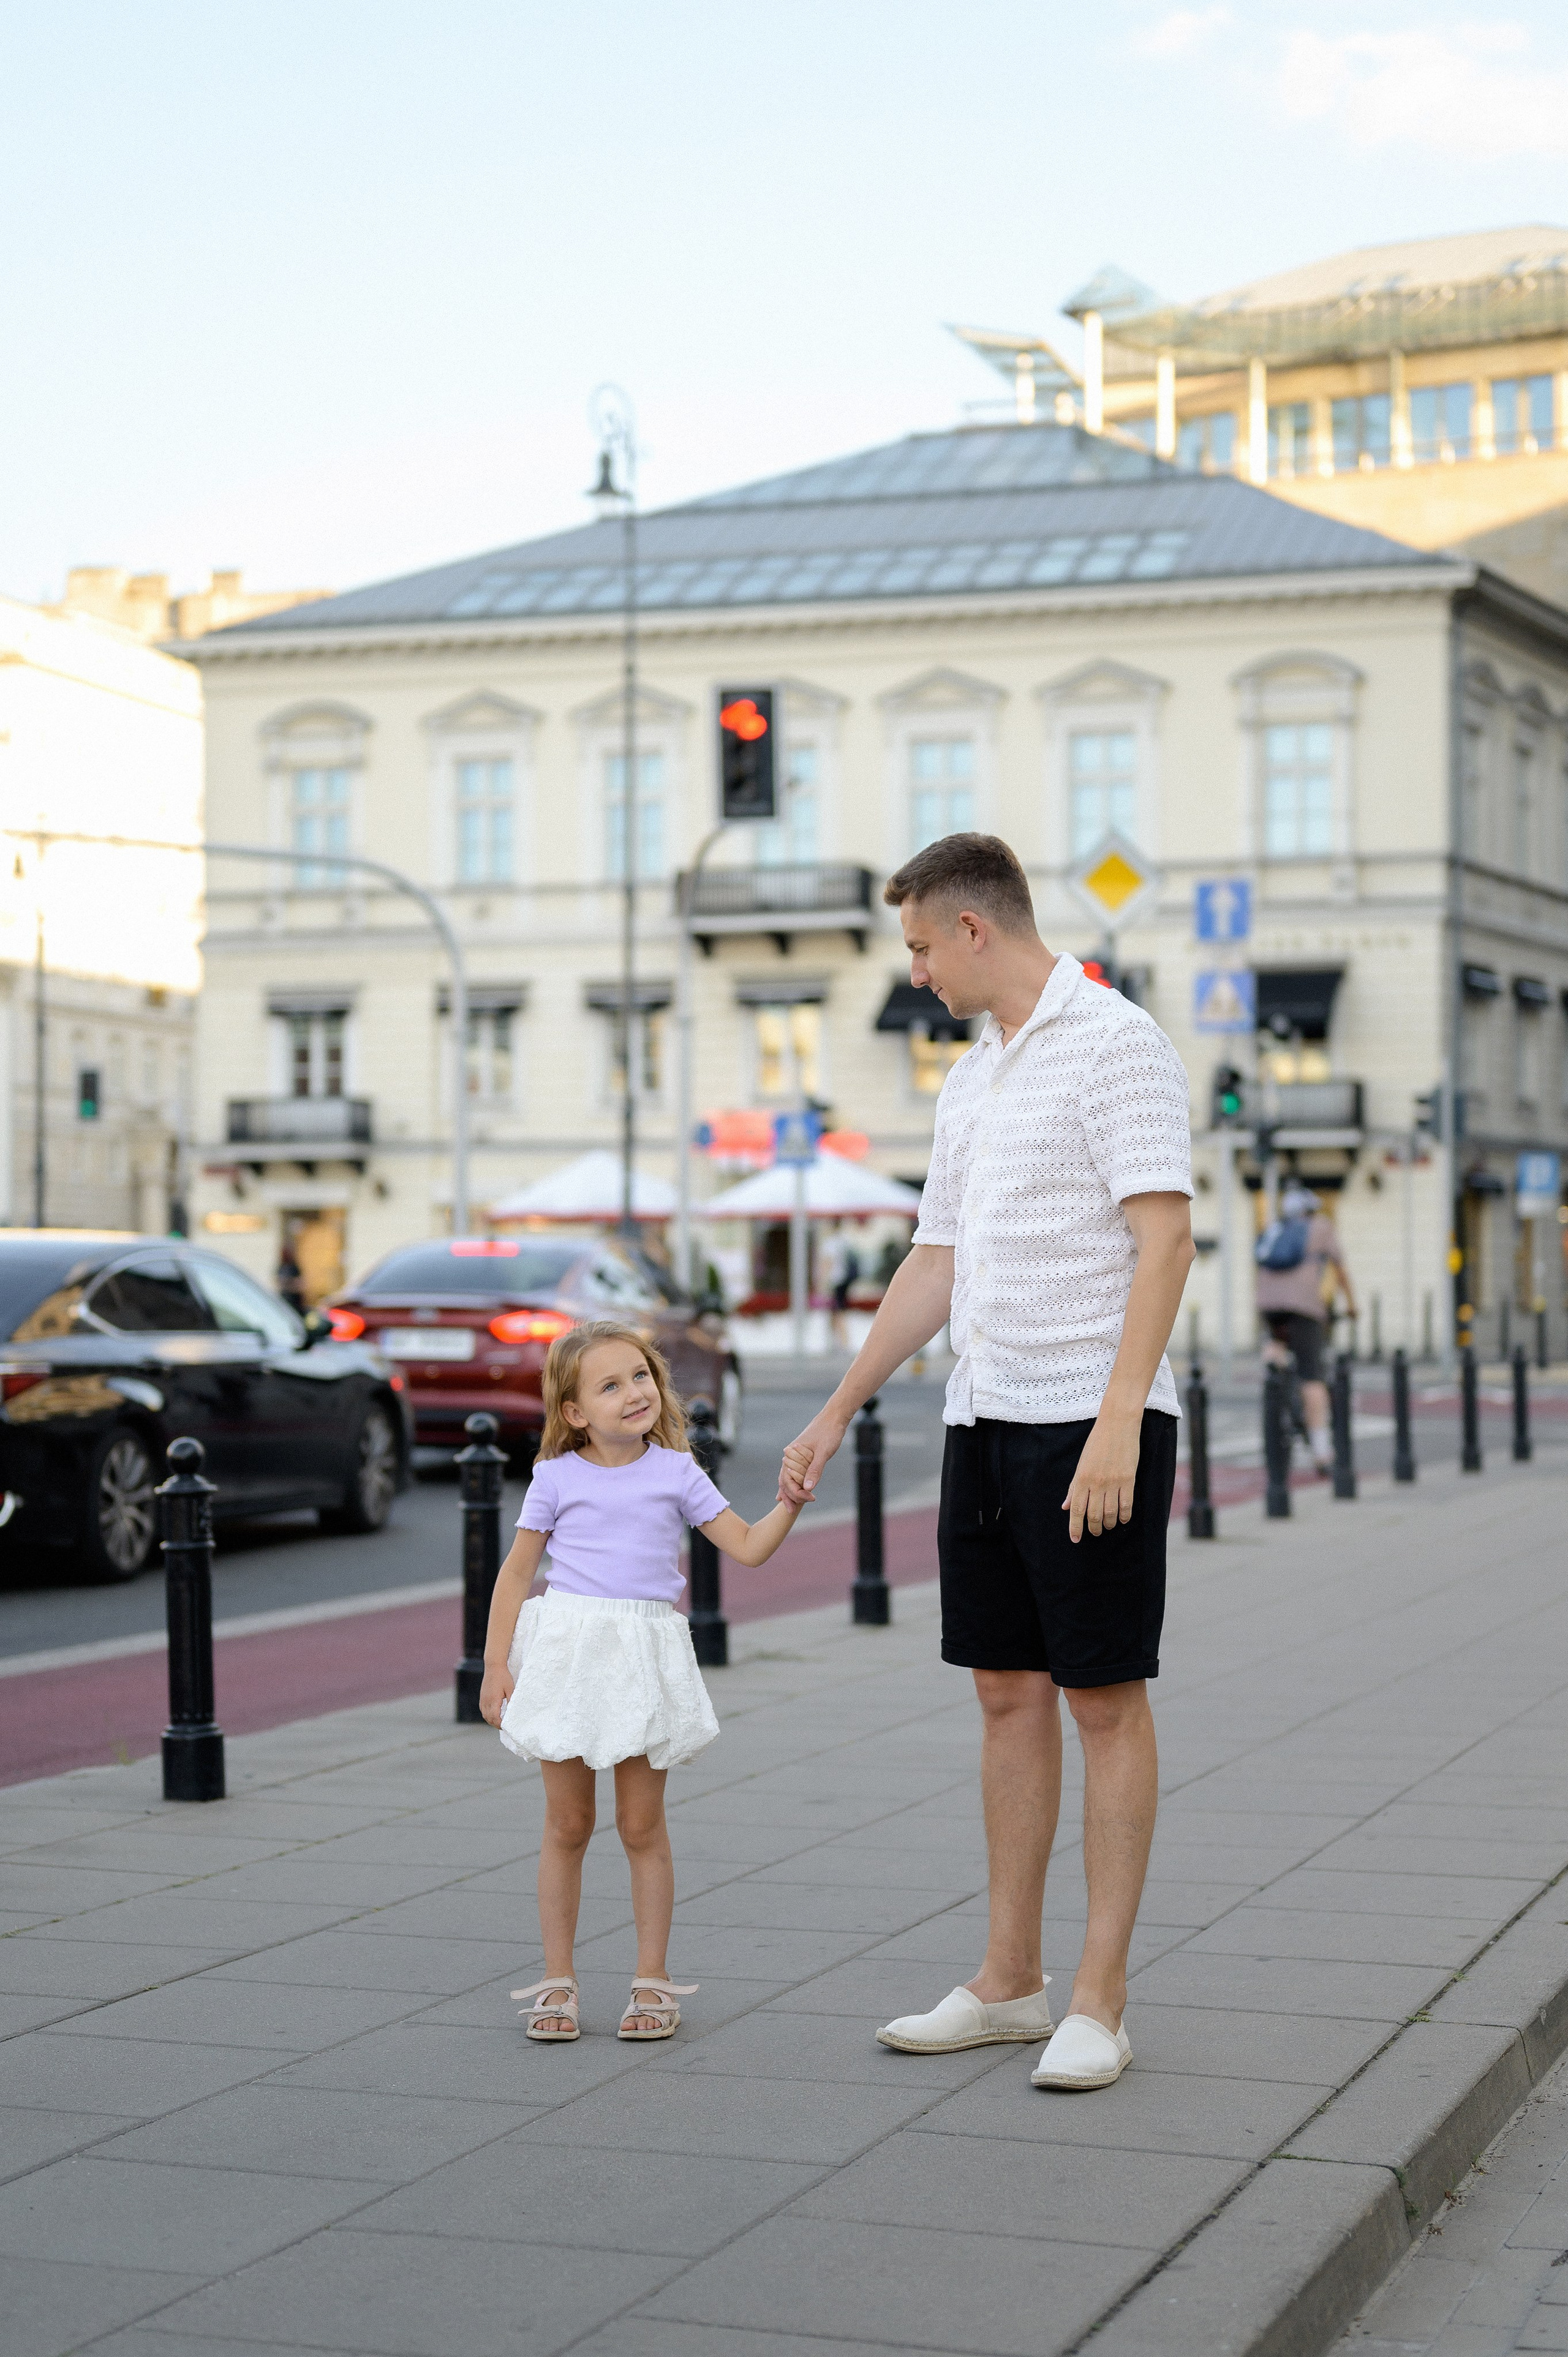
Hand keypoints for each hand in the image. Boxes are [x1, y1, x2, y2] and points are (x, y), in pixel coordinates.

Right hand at [479, 1663, 513, 1727]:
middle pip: (489, 1719)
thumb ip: (511, 1701)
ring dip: (491, 1720)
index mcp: (493, 1700)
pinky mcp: (482, 1697)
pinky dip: (488, 1715)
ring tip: (499, 1722)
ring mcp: (483, 1699)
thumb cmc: (503, 1677)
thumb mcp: (511, 1689)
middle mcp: (486, 1701)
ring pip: (484, 1715)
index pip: (495, 1718)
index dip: (500, 1724)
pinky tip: (493, 1714)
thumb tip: (513, 1712)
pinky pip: (483, 1710)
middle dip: (496, 1724)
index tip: (506, 1726)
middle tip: (504, 1727)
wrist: (493, 1666)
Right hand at [778, 1405, 849, 1505]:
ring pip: (787, 1478)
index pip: (788, 1479)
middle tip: (794, 1510)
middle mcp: (790, 1456)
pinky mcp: (802, 1457)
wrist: (833, 1417)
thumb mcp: (824, 1452)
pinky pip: (794, 1473)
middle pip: (784, 1480)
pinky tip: (787, 1494)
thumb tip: (808, 1488)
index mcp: (792, 1453)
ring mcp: (795, 1456)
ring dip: (789, 1492)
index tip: (809, 1499)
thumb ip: (815, 1469)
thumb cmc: (829, 1432)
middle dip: (789, 1496)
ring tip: (789, 1507)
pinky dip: (791, 1484)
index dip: (796, 1492)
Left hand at [1063, 1410, 1140, 1543]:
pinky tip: (1122, 1519)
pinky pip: (1126, 1504)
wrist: (1117, 1425)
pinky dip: (1124, 1516)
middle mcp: (1096, 1483)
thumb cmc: (1097, 1443)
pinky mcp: (1128, 1479)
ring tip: (1108, 1526)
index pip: (1076, 1509)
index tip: (1075, 1539)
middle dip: (1093, 1528)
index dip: (1075, 1527)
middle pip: (1093, 1514)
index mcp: (1081, 1478)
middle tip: (1095, 1532)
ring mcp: (1113, 1482)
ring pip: (1110, 1513)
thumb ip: (1074, 1487)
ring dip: (1108, 1523)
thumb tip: (1066, 1506)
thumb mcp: (1081, 1464)